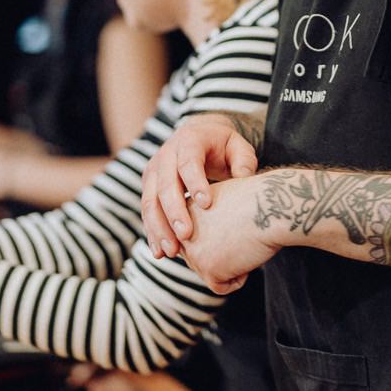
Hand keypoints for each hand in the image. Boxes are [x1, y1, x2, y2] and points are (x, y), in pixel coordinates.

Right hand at [141, 114, 258, 255]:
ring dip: (159, 227)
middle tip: (186, 235)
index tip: (207, 205)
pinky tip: (160, 252)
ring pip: (150, 201)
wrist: (200, 138)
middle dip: (174, 212)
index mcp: (189, 140)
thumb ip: (244, 162)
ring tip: (172, 251)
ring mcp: (153, 171)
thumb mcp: (239, 147)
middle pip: (165, 184)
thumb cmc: (223, 147)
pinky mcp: (148, 187)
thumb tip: (244, 180)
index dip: (195, 182)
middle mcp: (166, 154)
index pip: (188, 161)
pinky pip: (146, 212)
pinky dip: (152, 232)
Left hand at [176, 174, 278, 293]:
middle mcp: (179, 233)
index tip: (233, 224)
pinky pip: (222, 287)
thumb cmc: (255, 197)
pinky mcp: (207, 270)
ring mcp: (192, 252)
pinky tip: (248, 253)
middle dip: (223, 252)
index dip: (218, 235)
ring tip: (244, 239)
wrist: (271, 205)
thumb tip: (205, 241)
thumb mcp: (219, 199)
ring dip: (232, 263)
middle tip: (241, 232)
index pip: (194, 240)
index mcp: (179, 213)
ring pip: (211, 273)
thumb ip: (203, 217)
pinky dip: (240, 276)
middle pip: (200, 258)